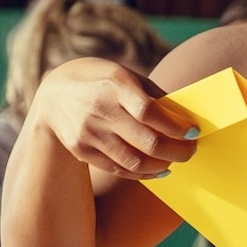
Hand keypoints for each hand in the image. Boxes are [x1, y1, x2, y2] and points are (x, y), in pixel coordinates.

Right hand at [28, 56, 197, 179]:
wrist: (53, 96)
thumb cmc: (101, 82)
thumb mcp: (124, 74)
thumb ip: (152, 94)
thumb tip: (184, 116)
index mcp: (115, 85)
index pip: (150, 112)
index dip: (176, 126)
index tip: (193, 132)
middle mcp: (99, 110)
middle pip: (147, 142)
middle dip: (177, 151)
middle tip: (191, 150)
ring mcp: (88, 133)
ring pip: (135, 161)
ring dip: (163, 165)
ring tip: (175, 160)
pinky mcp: (81, 150)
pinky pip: (119, 168)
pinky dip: (144, 172)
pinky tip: (158, 169)